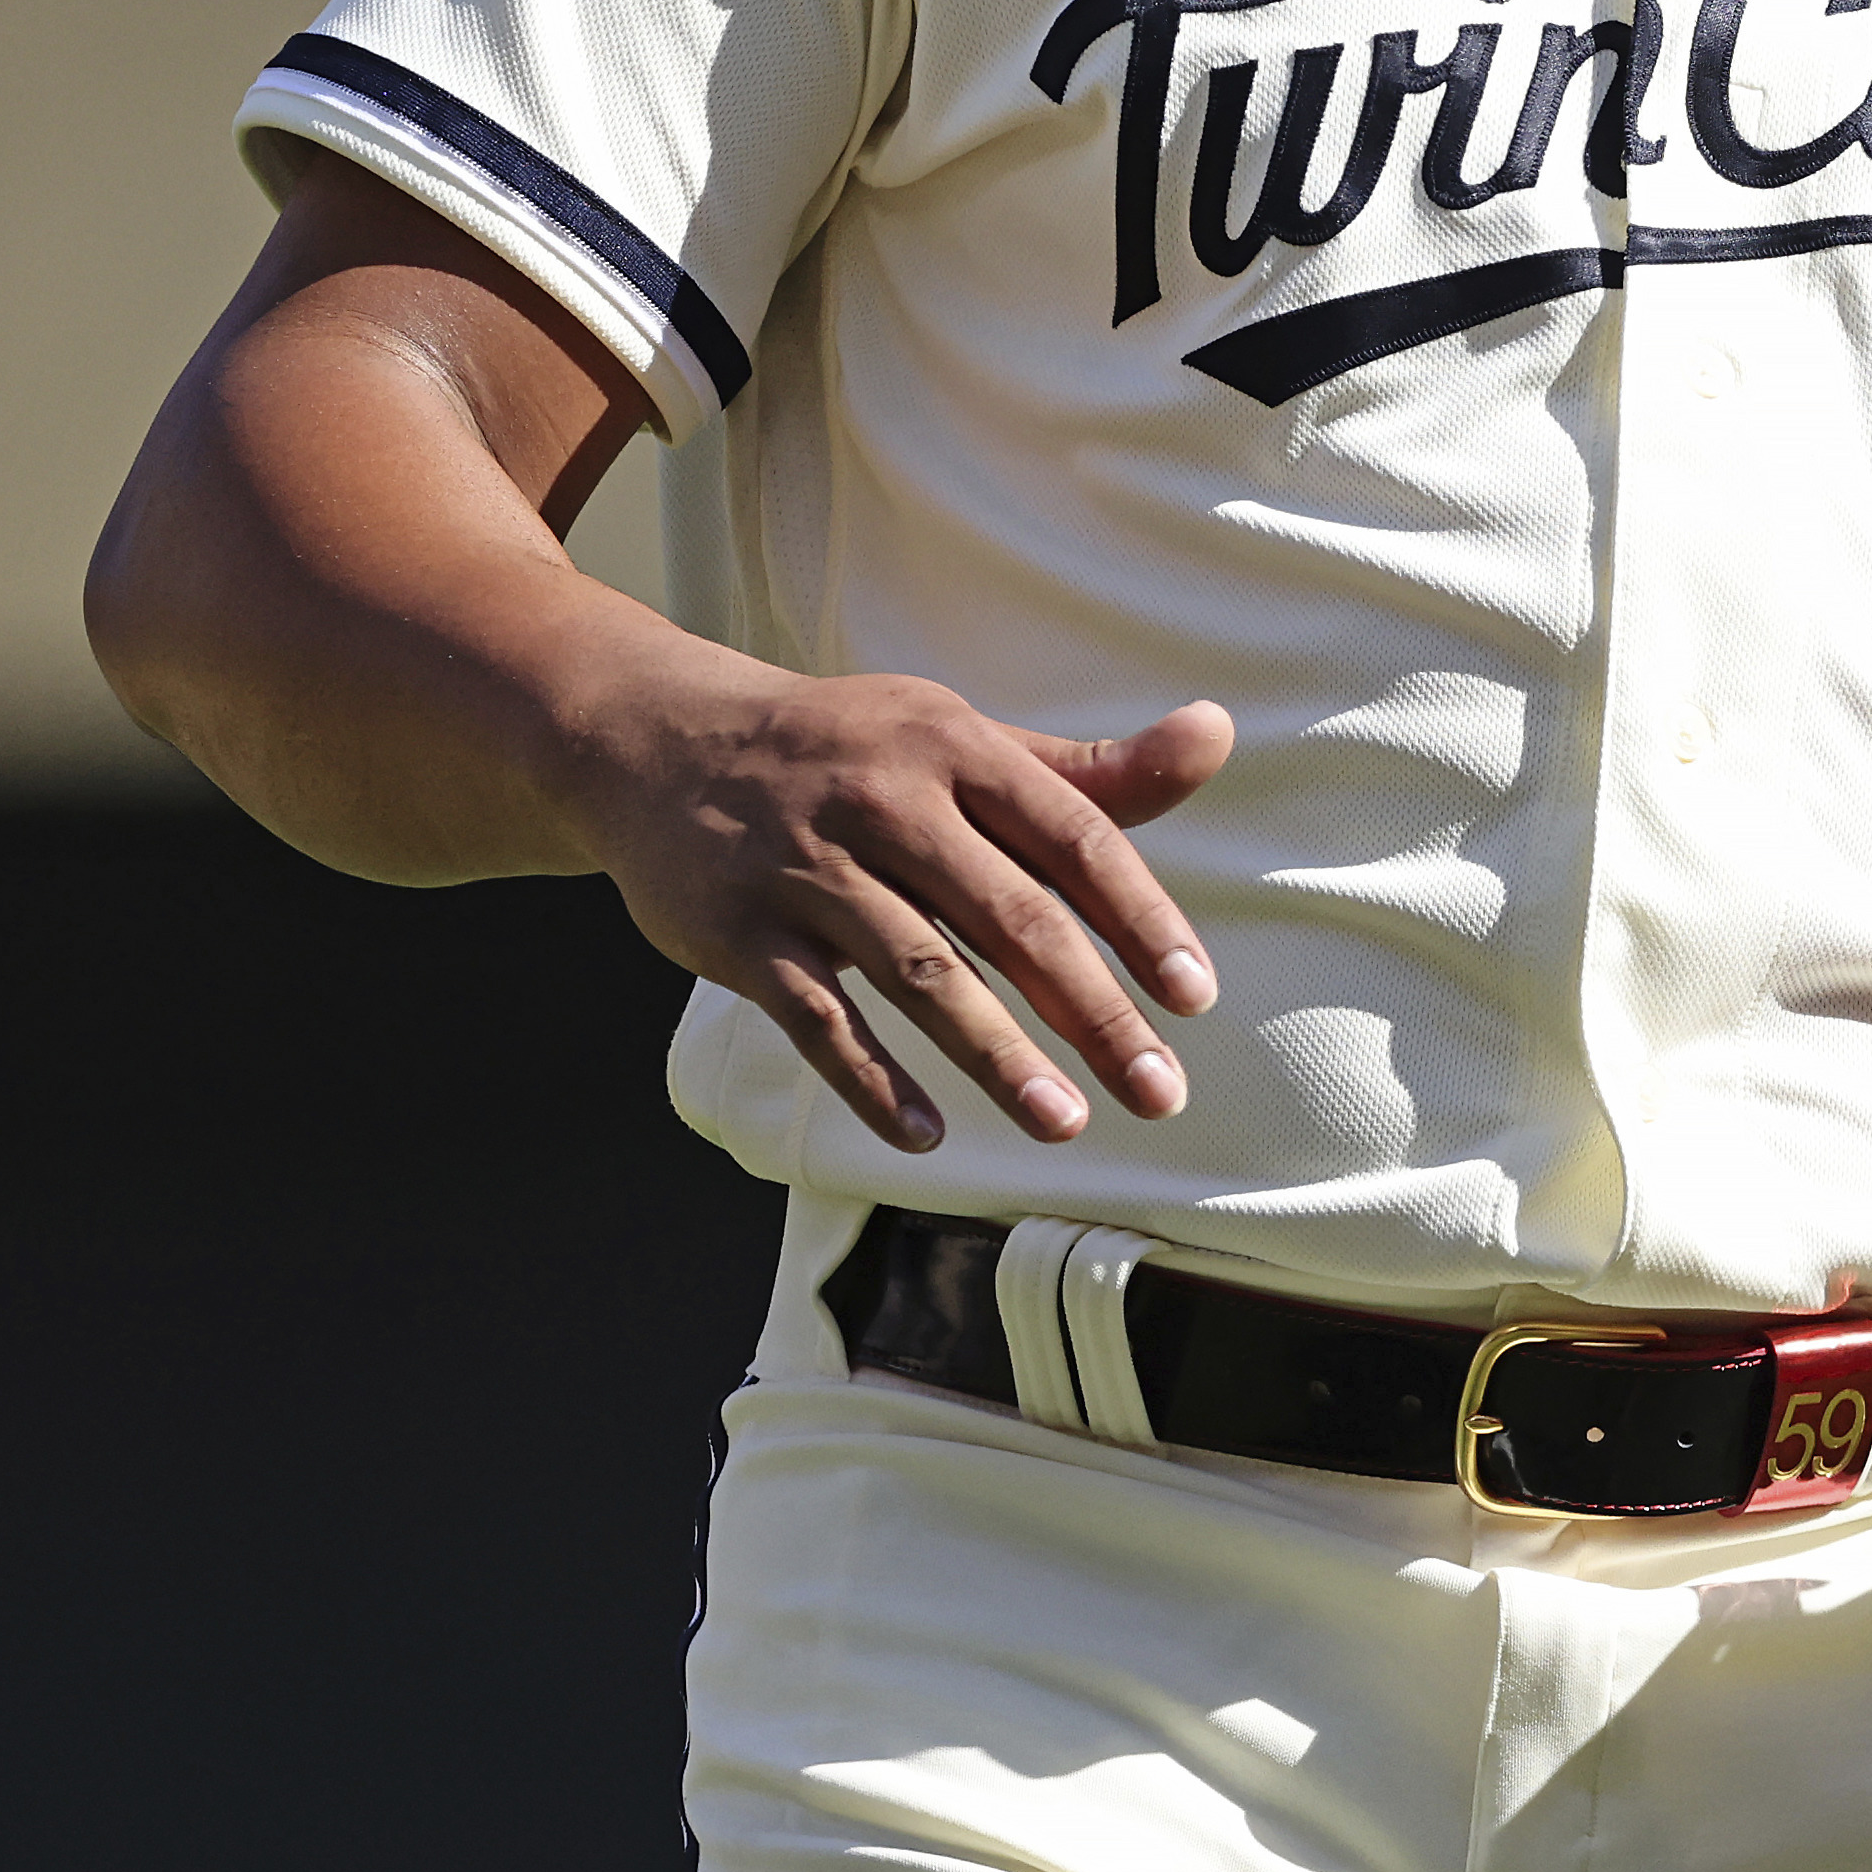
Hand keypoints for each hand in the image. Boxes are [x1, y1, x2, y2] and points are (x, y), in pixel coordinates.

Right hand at [549, 655, 1234, 1150]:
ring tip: (1066, 1124)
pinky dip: (872, 1079)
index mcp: (955, 746)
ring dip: (997, 1055)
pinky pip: (817, 1016)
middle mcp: (884, 798)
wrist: (654, 741)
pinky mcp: (739, 931)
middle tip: (1160, 1092)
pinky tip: (926, 1138)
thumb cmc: (850, 752)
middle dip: (1093, 1010)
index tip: (1194, 997)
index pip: (1072, 838)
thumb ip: (1089, 770)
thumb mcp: (961, 740)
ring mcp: (806, 867)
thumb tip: (1216, 734)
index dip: (1139, 918)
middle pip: (1010, 914)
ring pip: (920, 971)